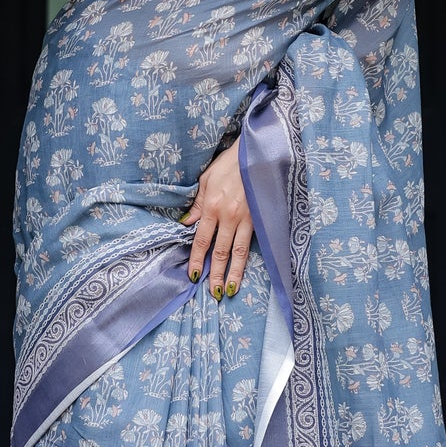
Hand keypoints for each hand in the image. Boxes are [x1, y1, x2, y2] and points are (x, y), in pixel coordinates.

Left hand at [184, 138, 252, 300]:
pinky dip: (247, 259)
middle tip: (212, 293)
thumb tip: (186, 224)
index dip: (197, 260)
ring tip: (228, 291)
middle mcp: (228, 216)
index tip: (193, 276)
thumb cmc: (230, 164)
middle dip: (215, 274)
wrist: (257, 153)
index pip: (202, 240)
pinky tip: (245, 271)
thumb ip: (198, 204)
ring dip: (233, 273)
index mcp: (212, 206)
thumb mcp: (206, 179)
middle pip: (220, 252)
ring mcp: (246, 218)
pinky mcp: (259, 218)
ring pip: (238, 252)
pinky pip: (252, 243)